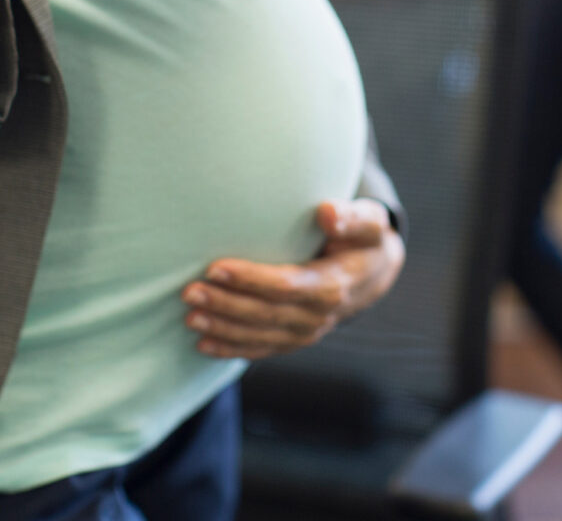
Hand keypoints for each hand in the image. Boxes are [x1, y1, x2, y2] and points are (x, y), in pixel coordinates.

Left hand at [181, 198, 405, 360]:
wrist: (372, 273)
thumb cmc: (362, 238)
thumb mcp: (368, 222)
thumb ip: (352, 216)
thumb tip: (327, 212)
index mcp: (333, 285)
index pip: (285, 286)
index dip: (250, 279)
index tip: (215, 267)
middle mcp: (319, 316)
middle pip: (265, 314)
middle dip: (225, 305)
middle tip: (189, 292)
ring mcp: (306, 333)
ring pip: (259, 336)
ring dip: (222, 329)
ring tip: (189, 318)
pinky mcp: (294, 340)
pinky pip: (261, 349)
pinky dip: (231, 349)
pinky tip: (202, 345)